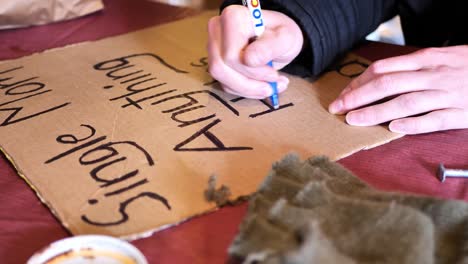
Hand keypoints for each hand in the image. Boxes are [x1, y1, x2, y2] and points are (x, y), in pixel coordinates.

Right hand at [207, 5, 303, 98]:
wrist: (277, 37)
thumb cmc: (282, 34)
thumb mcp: (287, 38)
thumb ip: (270, 47)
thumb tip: (249, 60)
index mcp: (233, 18)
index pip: (231, 55)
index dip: (252, 71)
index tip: (273, 74)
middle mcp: (217, 29)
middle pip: (220, 68)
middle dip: (249, 84)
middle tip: (272, 86)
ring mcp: (213, 45)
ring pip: (220, 78)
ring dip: (247, 89)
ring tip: (269, 87)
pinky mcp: (215, 60)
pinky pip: (224, 83)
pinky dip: (244, 89)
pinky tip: (260, 85)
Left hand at [329, 46, 467, 133]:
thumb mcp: (441, 57)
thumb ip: (414, 66)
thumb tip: (381, 76)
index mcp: (426, 59)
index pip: (383, 69)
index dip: (359, 82)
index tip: (344, 94)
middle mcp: (433, 75)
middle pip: (387, 84)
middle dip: (358, 97)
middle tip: (337, 108)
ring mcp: (447, 94)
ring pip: (405, 103)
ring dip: (376, 112)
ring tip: (354, 120)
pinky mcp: (460, 113)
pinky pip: (434, 119)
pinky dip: (413, 124)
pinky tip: (393, 129)